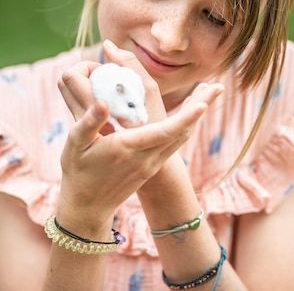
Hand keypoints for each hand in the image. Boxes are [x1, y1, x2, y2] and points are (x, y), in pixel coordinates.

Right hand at [56, 40, 223, 227]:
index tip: (203, 104)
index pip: (165, 132)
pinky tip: (189, 113)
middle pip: (182, 131)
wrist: (86, 207)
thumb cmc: (77, 172)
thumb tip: (102, 102)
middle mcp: (146, 158)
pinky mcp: (152, 166)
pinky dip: (185, 125)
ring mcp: (152, 163)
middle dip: (201, 107)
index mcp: (129, 148)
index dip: (185, 118)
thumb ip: (89, 121)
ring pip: (181, 137)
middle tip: (219, 87)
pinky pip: (175, 142)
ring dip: (196, 115)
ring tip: (207, 92)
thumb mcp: (75, 144)